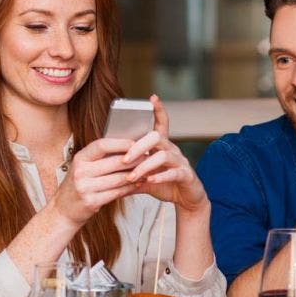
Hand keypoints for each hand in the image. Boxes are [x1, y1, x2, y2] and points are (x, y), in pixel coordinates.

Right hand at [51, 137, 140, 225]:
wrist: (63, 210)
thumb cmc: (76, 186)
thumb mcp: (83, 167)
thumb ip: (99, 158)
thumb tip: (125, 146)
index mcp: (79, 159)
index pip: (102, 145)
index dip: (121, 143)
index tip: (135, 144)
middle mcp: (81, 172)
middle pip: (114, 162)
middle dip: (134, 160)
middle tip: (147, 158)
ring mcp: (85, 188)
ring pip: (118, 179)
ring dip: (135, 175)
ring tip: (145, 172)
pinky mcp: (92, 202)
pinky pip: (117, 192)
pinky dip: (129, 188)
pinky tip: (136, 184)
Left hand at [121, 95, 208, 213]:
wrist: (187, 199)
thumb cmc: (165, 184)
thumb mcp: (145, 176)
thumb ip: (130, 172)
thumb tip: (109, 171)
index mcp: (162, 147)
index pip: (161, 124)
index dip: (158, 110)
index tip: (152, 97)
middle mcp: (172, 150)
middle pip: (156, 138)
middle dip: (138, 146)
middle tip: (124, 159)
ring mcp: (181, 162)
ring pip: (163, 155)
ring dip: (145, 165)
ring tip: (132, 176)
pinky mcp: (186, 175)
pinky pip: (174, 172)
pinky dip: (160, 176)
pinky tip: (149, 180)